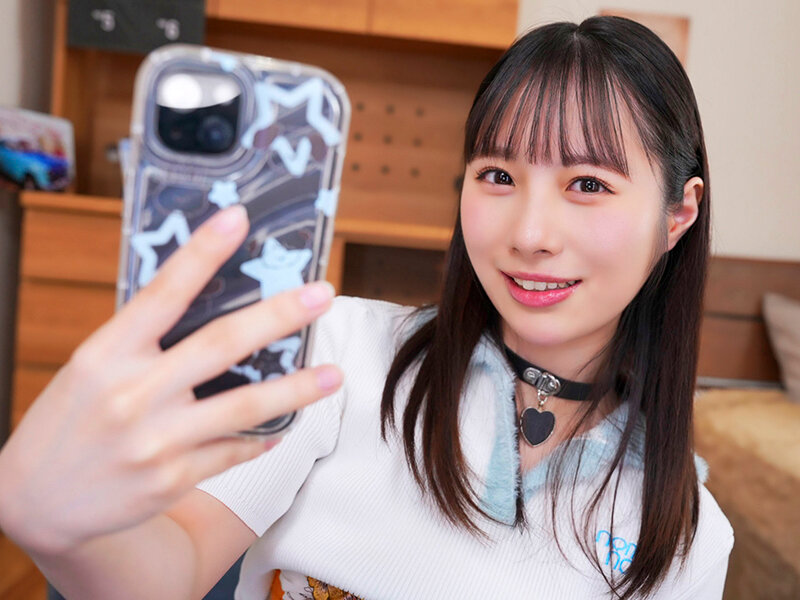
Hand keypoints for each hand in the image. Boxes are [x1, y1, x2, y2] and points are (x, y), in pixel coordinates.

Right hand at [0, 205, 341, 555]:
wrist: (36, 502)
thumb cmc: (71, 421)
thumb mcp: (93, 368)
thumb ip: (146, 343)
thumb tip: (214, 309)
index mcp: (107, 353)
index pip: (163, 291)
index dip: (202, 252)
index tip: (238, 219)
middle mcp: (132, 393)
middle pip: (221, 344)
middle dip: (279, 315)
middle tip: (322, 294)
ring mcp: (154, 440)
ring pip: (244, 407)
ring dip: (297, 389)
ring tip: (335, 374)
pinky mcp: (171, 478)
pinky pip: (233, 450)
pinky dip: (261, 437)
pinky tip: (283, 426)